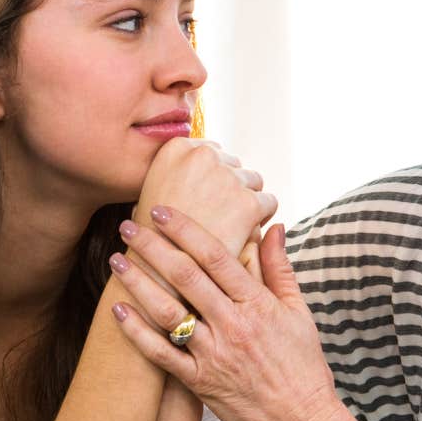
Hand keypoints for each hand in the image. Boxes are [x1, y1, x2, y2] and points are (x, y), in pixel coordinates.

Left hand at [106, 209, 348, 420]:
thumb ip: (280, 268)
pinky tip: (118, 310)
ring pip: (168, 312)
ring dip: (138, 283)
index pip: (216, 257)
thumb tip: (273, 226)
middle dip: (152, 247)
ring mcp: (214, 355)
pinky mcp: (200, 382)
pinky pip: (162, 354)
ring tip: (116, 261)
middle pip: (185, 277)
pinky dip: (137, 332)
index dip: (186, 230)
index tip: (162, 211)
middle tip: (127, 226)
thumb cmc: (303, 366)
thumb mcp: (299, 312)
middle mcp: (233, 326)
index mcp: (258, 304)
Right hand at [135, 138, 275, 256]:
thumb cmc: (153, 238)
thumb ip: (177, 173)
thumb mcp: (155, 191)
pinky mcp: (248, 203)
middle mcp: (204, 155)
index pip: (211, 152)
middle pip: (233, 164)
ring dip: (246, 201)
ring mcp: (227, 178)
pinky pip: (269, 203)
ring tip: (229, 226)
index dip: (211, 179)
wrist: (158, 273)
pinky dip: (260, 218)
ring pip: (253, 182)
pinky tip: (242, 234)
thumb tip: (198, 163)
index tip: (205, 199)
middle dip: (229, 187)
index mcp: (177, 147)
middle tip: (216, 215)